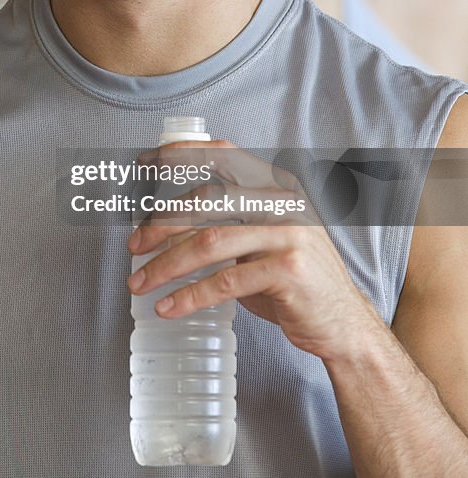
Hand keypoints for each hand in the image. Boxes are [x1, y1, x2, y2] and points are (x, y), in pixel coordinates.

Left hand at [127, 140, 382, 362]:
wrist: (342, 323)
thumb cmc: (293, 281)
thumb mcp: (263, 239)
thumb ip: (228, 223)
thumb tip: (164, 227)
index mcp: (276, 186)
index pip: (224, 157)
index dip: (182, 154)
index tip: (146, 162)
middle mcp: (283, 202)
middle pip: (207, 200)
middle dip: (162, 224)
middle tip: (134, 246)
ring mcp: (289, 234)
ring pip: (210, 241)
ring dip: (167, 264)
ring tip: (141, 282)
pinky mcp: (287, 271)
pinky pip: (225, 280)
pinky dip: (190, 295)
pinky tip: (169, 306)